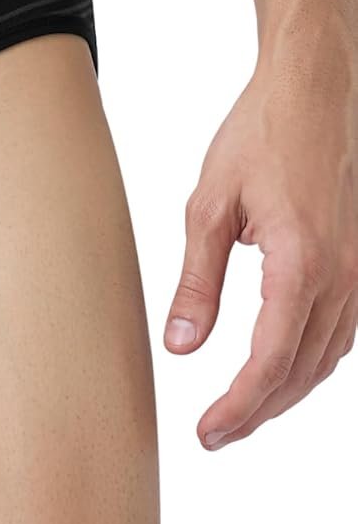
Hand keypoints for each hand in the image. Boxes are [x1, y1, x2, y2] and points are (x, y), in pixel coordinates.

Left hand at [164, 45, 357, 448]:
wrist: (315, 89)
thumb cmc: (262, 134)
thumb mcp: (209, 207)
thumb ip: (197, 282)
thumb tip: (181, 345)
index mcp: (302, 264)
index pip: (269, 361)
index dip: (238, 407)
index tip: (207, 433)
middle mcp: (343, 277)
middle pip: (302, 371)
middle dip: (258, 411)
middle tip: (214, 435)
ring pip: (328, 358)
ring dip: (285, 392)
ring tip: (241, 412)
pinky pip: (343, 332)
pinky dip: (311, 361)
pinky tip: (282, 369)